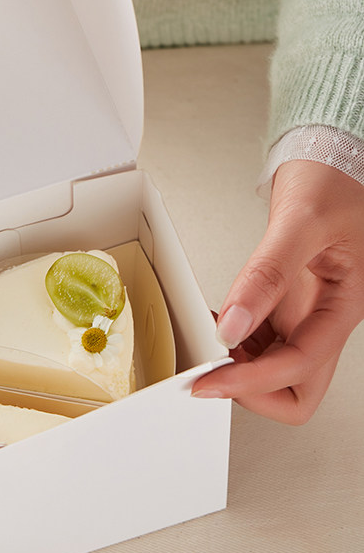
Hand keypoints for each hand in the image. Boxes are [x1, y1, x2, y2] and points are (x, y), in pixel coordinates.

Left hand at [192, 159, 363, 423]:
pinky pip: (260, 342)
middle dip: (254, 392)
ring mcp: (306, 315)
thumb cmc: (335, 183)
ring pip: (276, 372)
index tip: (208, 381)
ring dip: (240, 369)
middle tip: (212, 374)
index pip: (300, 367)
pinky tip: (218, 324)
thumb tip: (234, 325)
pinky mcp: (287, 306)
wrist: (332, 160)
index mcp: (344, 307)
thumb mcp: (300, 222)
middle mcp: (325, 319)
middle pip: (297, 391)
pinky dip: (235, 343)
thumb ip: (266, 275)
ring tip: (208, 346)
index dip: (252, 383)